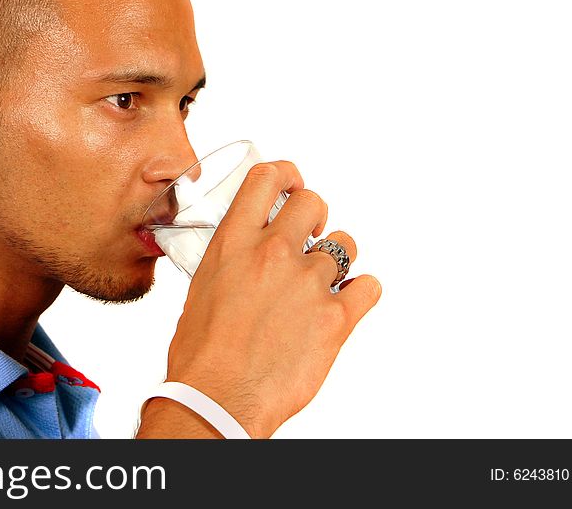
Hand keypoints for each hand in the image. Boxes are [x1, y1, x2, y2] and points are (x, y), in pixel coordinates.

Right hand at [145, 161, 380, 437]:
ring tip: (323, 283)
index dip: (286, 173)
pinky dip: (362, 292)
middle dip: (315, 216)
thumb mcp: (202, 289)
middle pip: (313, 202)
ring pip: (345, 244)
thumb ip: (230, 263)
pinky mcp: (336, 316)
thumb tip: (244, 260)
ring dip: (337, 259)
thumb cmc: (202, 354)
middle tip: (310, 236)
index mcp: (234, 242)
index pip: (266, 179)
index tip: (292, 181)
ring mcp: (308, 282)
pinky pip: (370, 286)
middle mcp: (273, 253)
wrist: (218, 397)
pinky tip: (347, 303)